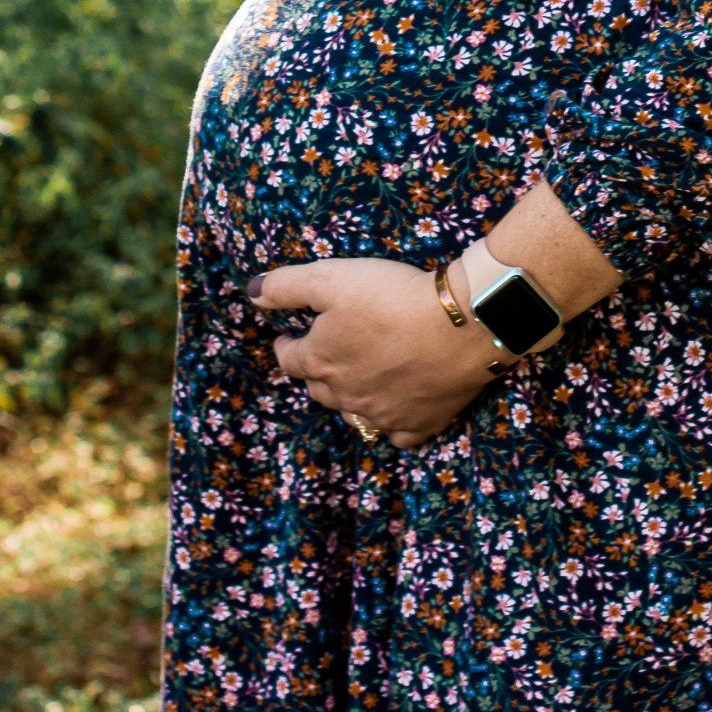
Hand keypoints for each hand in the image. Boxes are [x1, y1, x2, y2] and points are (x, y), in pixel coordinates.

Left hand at [251, 255, 498, 446]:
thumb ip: (286, 286)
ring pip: (353, 412)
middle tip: (326, 352)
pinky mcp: (417, 425)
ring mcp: (381, 415)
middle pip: (318, 389)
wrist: (460, 325)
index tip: (288, 336)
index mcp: (320, 361)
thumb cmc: (391, 296)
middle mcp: (345, 396)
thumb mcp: (332, 277)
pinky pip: (396, 433)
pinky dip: (391, 422)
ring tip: (358, 375)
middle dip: (316, 370)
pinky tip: (395, 409)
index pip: (288, 359)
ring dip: (350, 395)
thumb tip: (252, 292)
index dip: (285, 345)